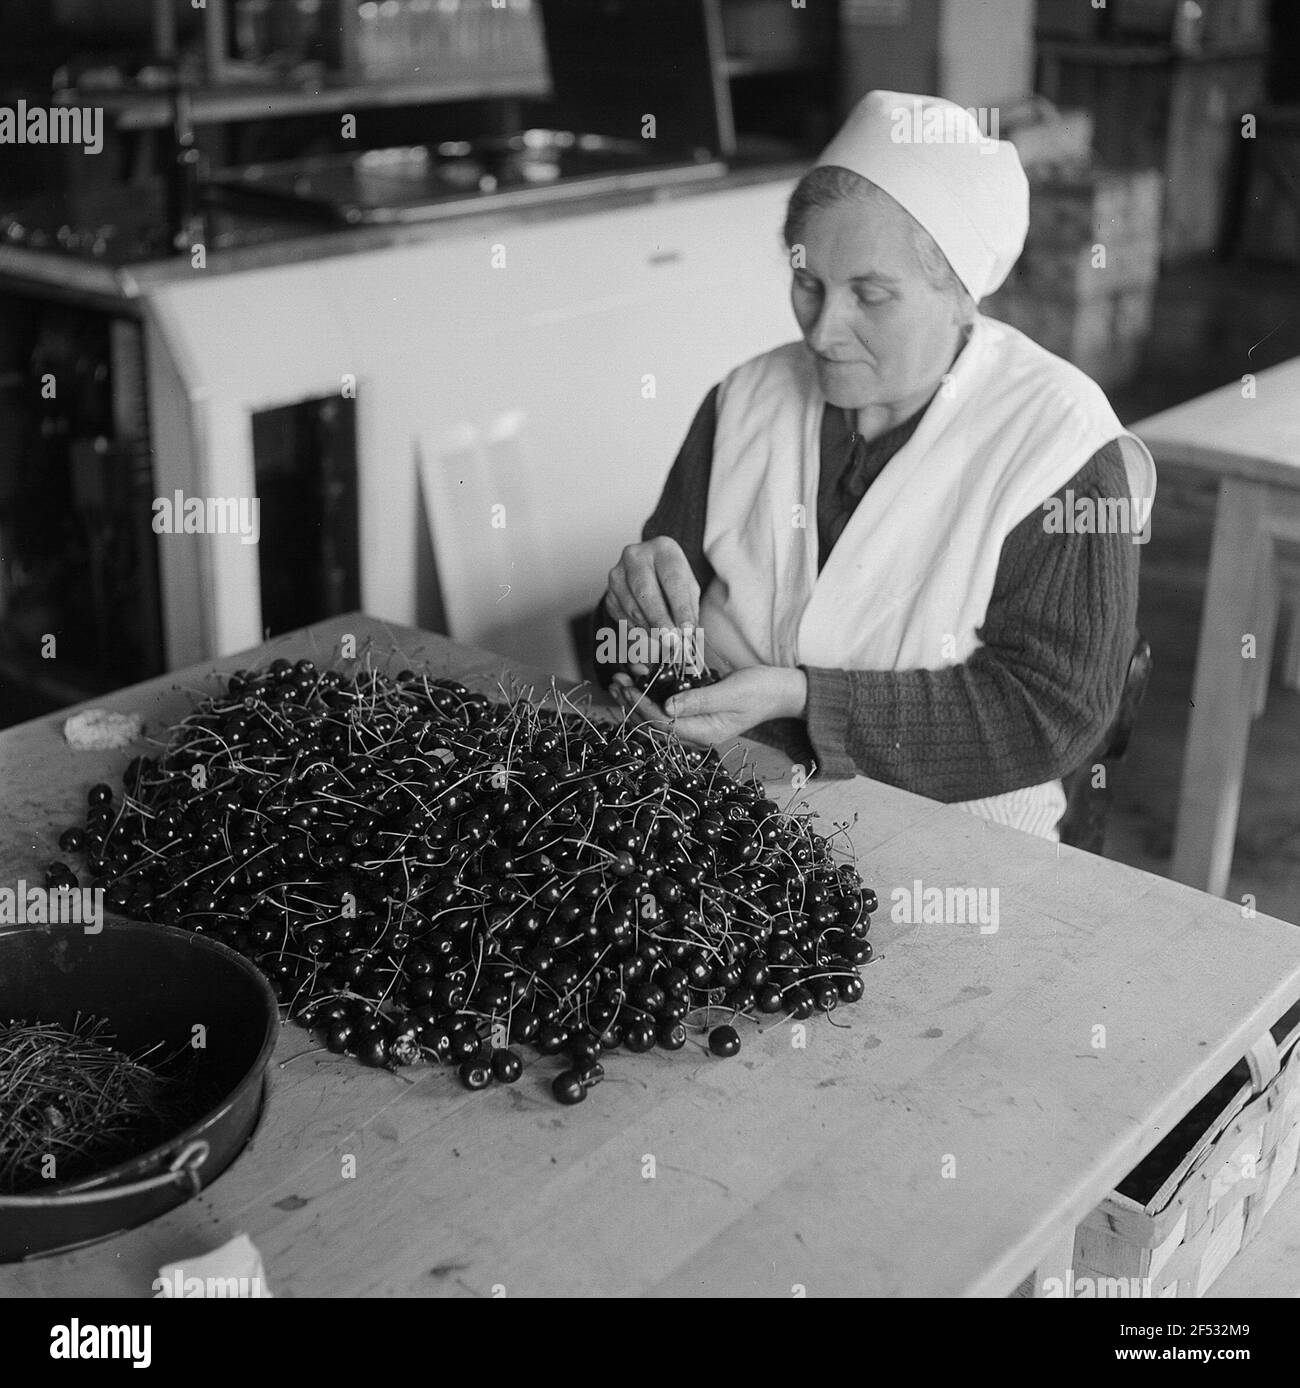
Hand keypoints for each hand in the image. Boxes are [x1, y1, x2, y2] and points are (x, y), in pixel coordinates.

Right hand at [604, 537, 698, 634]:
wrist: (651, 572)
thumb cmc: (673, 580)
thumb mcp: (689, 589)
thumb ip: (688, 610)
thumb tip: (687, 635)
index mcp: (662, 549)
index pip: (672, 580)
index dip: (680, 608)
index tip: (687, 630)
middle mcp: (635, 556)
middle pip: (645, 591)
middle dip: (660, 619)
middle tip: (672, 640)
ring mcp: (617, 574)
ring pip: (632, 607)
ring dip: (651, 628)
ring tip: (666, 640)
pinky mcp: (609, 594)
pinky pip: (623, 618)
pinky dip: (639, 629)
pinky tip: (651, 631)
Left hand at [611, 666, 806, 746]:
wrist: (782, 690)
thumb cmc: (761, 690)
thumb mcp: (731, 692)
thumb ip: (699, 700)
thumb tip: (668, 707)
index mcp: (704, 732)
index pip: (663, 724)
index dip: (642, 707)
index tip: (627, 688)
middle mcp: (697, 730)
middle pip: (656, 721)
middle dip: (635, 702)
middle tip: (616, 681)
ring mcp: (697, 720)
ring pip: (660, 710)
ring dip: (642, 694)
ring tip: (622, 677)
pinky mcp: (699, 707)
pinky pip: (671, 701)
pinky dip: (657, 688)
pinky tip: (644, 673)